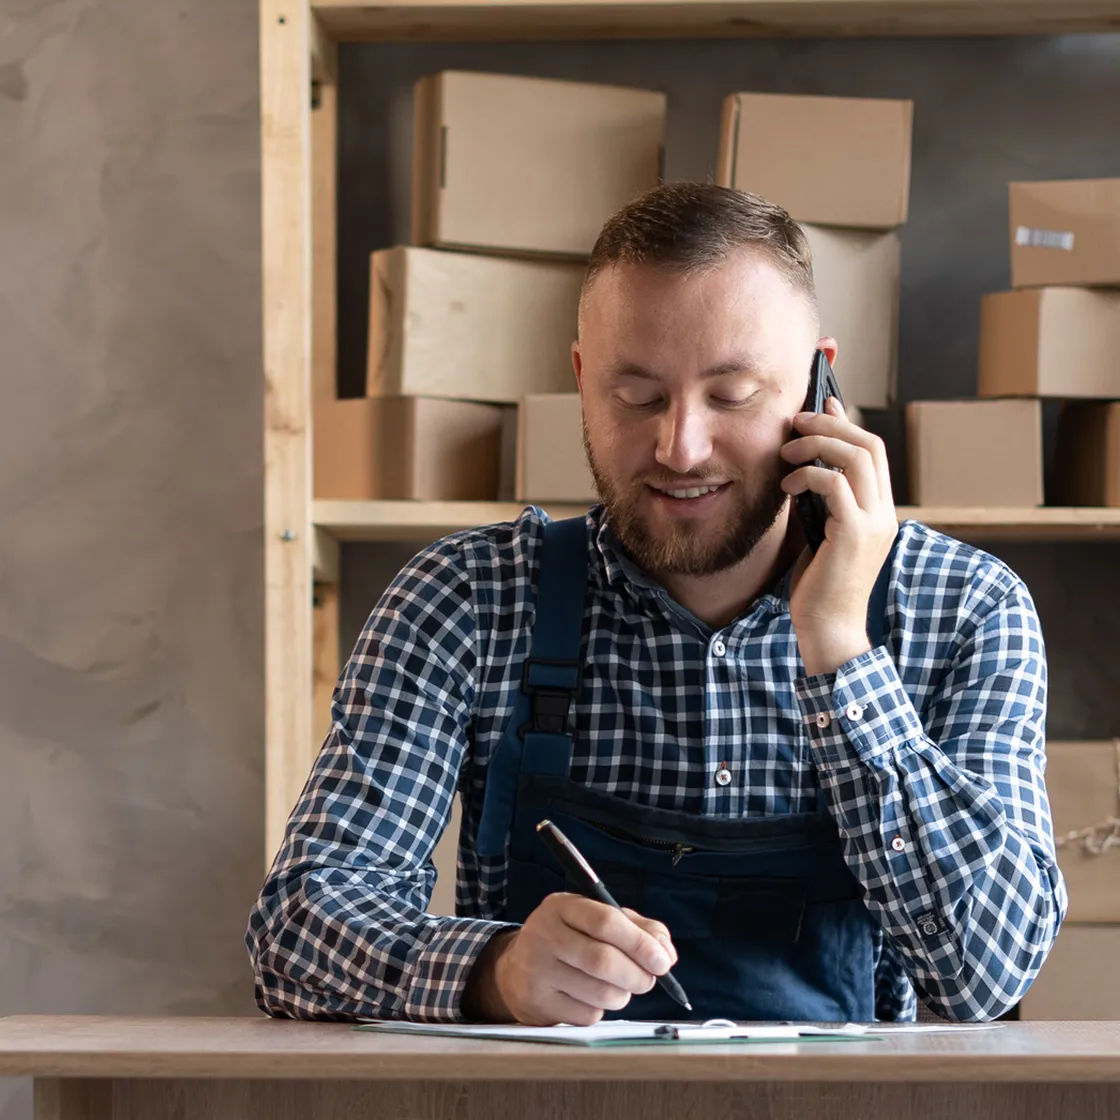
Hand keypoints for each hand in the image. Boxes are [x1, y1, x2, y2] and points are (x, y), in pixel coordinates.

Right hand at [462, 893, 677, 1024]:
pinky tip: (590, 997)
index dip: (640, 943)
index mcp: (561, 906)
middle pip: (603, 960)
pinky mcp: (536, 1002)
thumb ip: (637, 928)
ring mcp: (536, 970)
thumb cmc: (569, 940)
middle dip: (637, 975)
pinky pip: (586, 1014)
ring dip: (622, 995)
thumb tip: (666, 954)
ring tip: (620, 988)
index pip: (606, 922)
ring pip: (599, 992)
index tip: (663, 962)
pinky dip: (600, 1009)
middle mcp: (544, 934)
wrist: (515, 969)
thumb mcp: (597, 920)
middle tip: (649, 980)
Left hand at [779, 396, 897, 675]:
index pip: (873, 452)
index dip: (847, 423)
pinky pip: (836, 485)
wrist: (828, 630)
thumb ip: (819, 504)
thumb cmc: (818, 588)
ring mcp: (874, 523)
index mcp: (880, 512)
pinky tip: (787, 487)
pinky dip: (809, 476)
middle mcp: (884, 513)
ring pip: (857, 458)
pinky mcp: (855, 535)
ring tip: (788, 449)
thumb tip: (802, 470)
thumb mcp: (819, 535)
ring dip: (818, 444)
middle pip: (869, 445)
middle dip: (831, 423)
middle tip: (796, 419)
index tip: (821, 404)